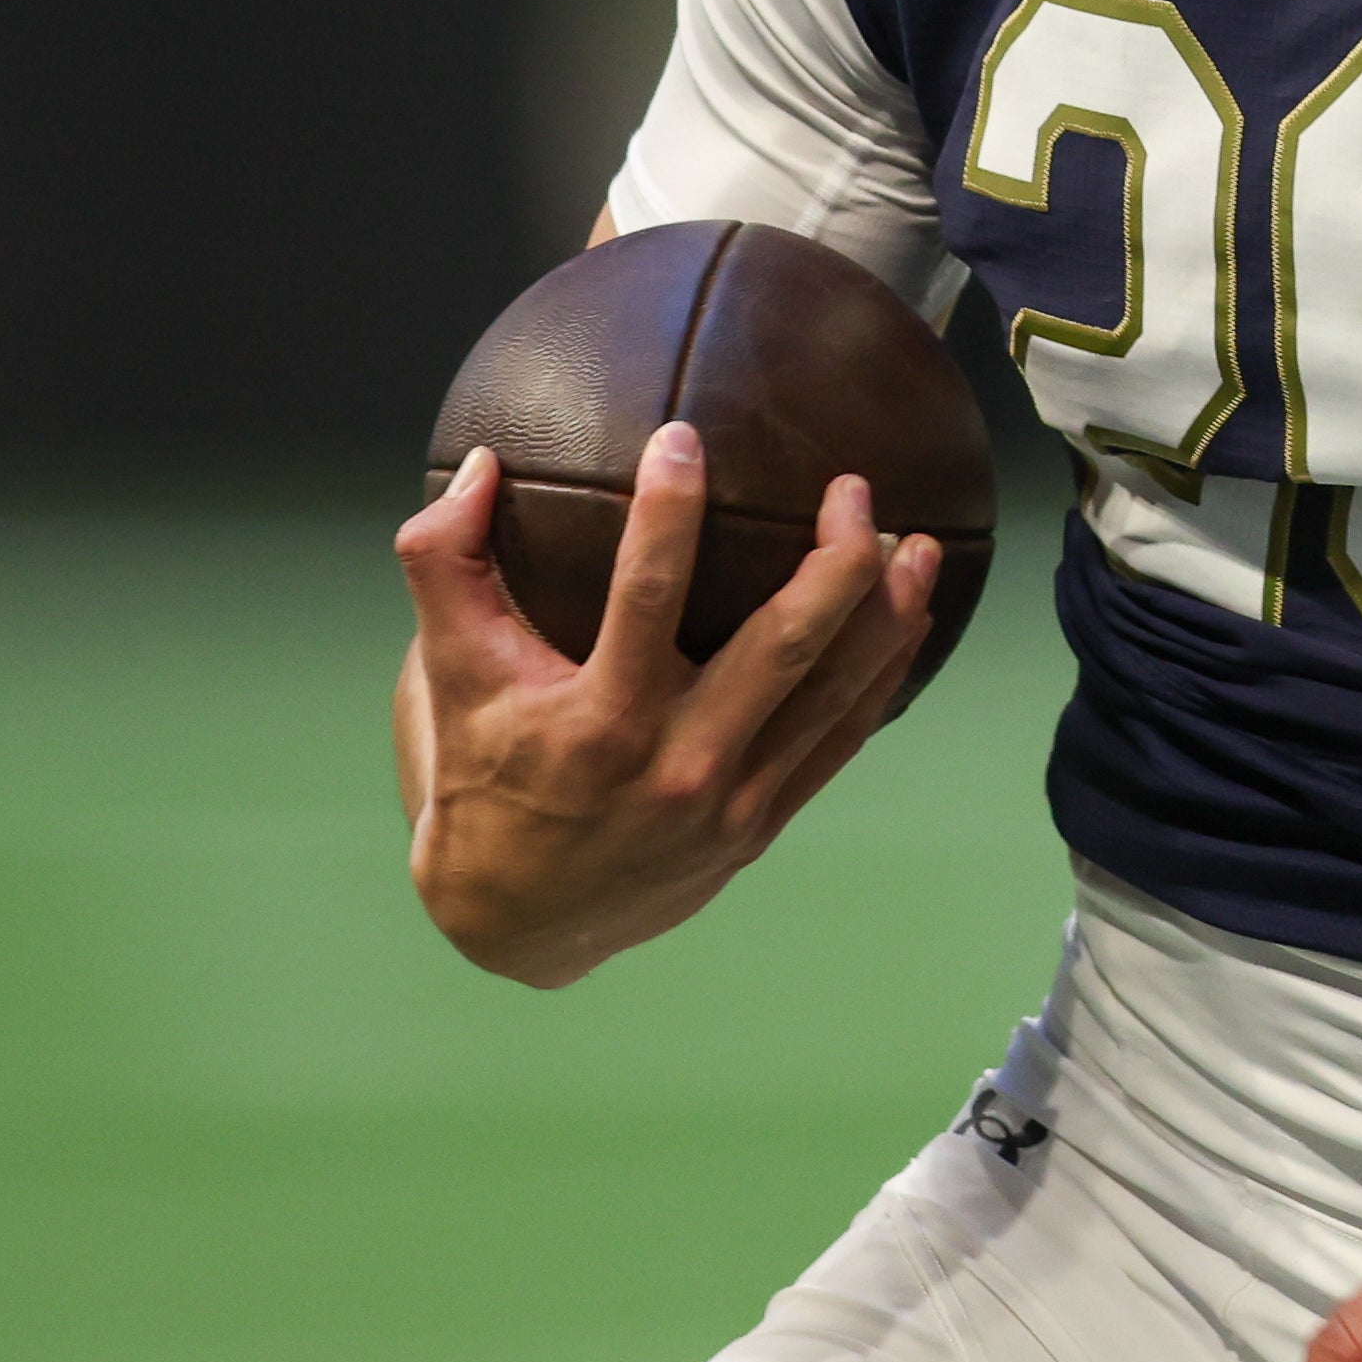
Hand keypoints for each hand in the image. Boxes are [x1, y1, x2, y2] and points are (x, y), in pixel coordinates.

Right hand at [390, 426, 938, 985]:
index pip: (646, 593)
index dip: (670, 511)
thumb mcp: (445, 676)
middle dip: (835, 559)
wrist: (517, 922)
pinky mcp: (763, 824)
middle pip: (784, 645)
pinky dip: (881, 677)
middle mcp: (677, 761)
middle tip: (852, 486)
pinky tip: (907, 620)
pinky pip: (839, 740)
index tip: (685, 439)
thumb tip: (481, 465)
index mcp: (599, 718)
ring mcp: (731, 800)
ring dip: (885, 614)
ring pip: (833, 694)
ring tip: (919, 543)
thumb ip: (443, 564)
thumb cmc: (480, 780)